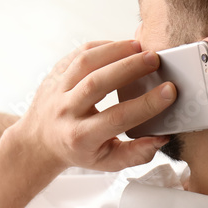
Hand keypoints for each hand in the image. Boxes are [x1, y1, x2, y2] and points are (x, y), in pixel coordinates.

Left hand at [8, 40, 175, 172]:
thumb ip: (136, 154)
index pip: (117, 117)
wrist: (39, 141)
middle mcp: (66, 111)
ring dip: (115, 50)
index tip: (168, 91)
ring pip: (85, 63)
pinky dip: (101, 46)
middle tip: (154, 59)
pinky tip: (121, 47)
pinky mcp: (54, 74)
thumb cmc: (78, 150)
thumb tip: (162, 138)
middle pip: (97, 83)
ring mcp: (57, 90)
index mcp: (80, 136)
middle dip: (129, 68)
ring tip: (139, 47)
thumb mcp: (107, 161)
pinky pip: (77, 54)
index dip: (146, 104)